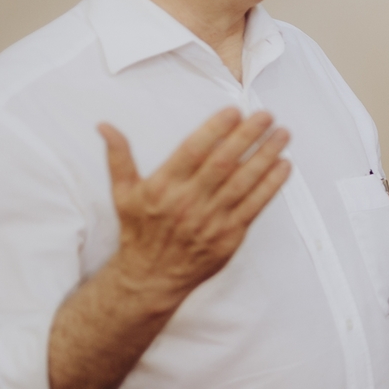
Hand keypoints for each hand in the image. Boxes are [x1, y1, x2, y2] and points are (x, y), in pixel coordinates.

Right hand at [101, 108, 291, 302]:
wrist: (150, 277)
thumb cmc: (139, 231)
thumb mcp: (123, 193)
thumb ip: (119, 157)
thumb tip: (104, 126)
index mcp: (163, 186)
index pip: (193, 150)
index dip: (215, 129)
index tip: (234, 111)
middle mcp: (188, 201)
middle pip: (223, 162)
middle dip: (248, 136)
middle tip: (266, 115)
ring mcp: (211, 219)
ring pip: (244, 181)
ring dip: (266, 155)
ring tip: (282, 134)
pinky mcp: (229, 235)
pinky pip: (255, 206)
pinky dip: (271, 185)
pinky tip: (284, 165)